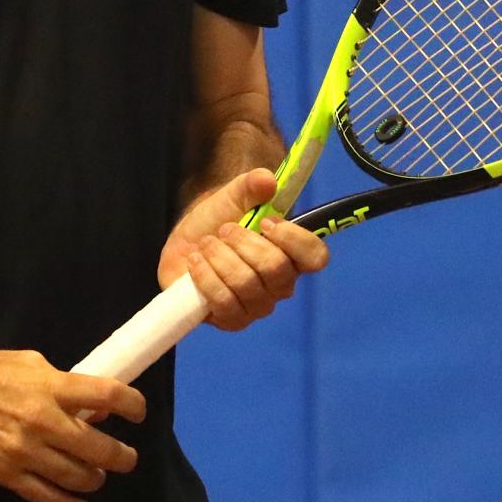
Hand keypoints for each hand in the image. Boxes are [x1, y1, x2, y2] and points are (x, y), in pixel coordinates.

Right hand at [0, 345, 145, 501]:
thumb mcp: (27, 363)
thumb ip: (62, 382)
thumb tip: (93, 405)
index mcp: (50, 386)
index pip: (107, 395)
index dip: (132, 405)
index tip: (140, 413)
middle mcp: (43, 421)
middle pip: (98, 446)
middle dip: (120, 456)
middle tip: (128, 458)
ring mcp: (24, 451)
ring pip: (76, 476)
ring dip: (96, 479)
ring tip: (100, 476)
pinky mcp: (5, 474)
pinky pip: (46, 497)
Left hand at [157, 167, 328, 332]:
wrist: (186, 244)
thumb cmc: (218, 222)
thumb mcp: (233, 196)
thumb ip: (252, 184)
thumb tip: (268, 180)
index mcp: (292, 254)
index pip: (316, 256)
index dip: (294, 239)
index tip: (266, 222)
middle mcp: (281, 285)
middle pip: (276, 269)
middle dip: (244, 243)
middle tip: (225, 229)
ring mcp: (257, 306)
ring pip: (246, 285)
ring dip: (220, 257)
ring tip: (206, 244)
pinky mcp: (232, 320)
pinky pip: (224, 304)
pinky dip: (206, 277)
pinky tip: (196, 262)